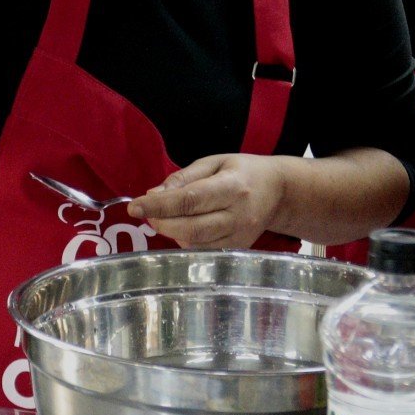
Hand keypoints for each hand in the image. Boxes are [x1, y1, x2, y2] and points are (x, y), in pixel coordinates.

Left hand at [129, 154, 286, 249]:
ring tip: (164, 218)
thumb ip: (182, 178)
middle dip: (162, 222)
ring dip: (172, 233)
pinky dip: (186, 242)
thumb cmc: (243, 172)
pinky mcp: (238, 248)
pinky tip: (182, 228)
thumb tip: (152, 195)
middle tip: (147, 213)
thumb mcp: (214, 162)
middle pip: (191, 228)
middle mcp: (237, 215)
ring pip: (196, 244)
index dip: (159, 205)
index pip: (189, 200)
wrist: (279, 191)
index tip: (134, 206)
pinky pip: (204, 252)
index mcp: (232, 186)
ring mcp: (240, 236)